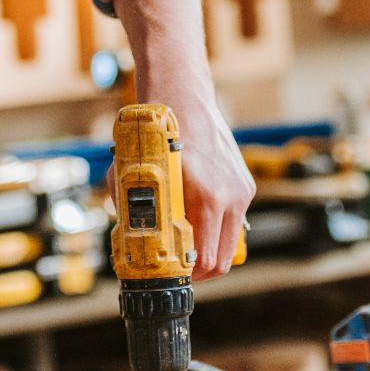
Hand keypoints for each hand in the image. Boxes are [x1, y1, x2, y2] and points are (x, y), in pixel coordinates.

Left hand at [110, 0, 255, 279]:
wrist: (181, 95)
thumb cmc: (155, 132)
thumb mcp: (130, 173)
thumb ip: (130, 206)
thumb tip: (126, 237)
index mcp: (205, 195)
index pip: (206, 259)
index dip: (187, 275)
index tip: (169, 274)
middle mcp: (229, 195)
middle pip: (221, 259)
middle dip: (197, 269)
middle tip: (175, 268)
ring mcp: (240, 189)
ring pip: (228, 242)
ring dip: (207, 248)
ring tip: (183, 245)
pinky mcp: (243, 183)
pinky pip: (231, 220)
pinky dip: (214, 227)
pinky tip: (194, 218)